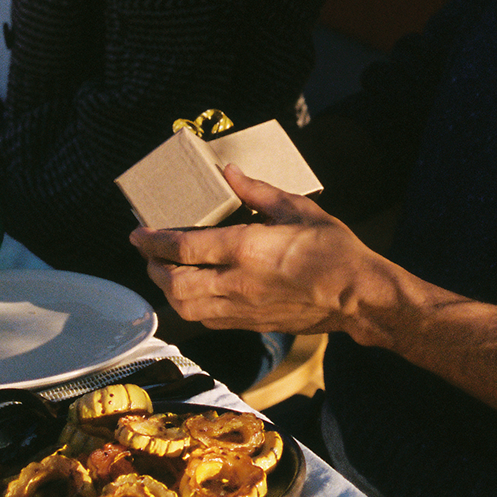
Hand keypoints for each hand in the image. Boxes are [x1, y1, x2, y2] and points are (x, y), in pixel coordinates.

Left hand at [130, 165, 385, 335]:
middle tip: (147, 253)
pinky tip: (191, 291)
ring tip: (163, 272)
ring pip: (186, 307)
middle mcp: (238, 282)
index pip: (183, 247)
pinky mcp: (251, 324)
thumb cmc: (334, 249)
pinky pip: (207, 319)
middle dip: (152, 268)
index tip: (137, 233)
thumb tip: (229, 172)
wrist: (359, 297)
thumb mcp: (298, 209)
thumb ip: (258, 191)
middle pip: (175, 283)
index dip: (153, 241)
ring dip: (166, 290)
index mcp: (247, 249)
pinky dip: (189, 306)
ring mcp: (243, 308)